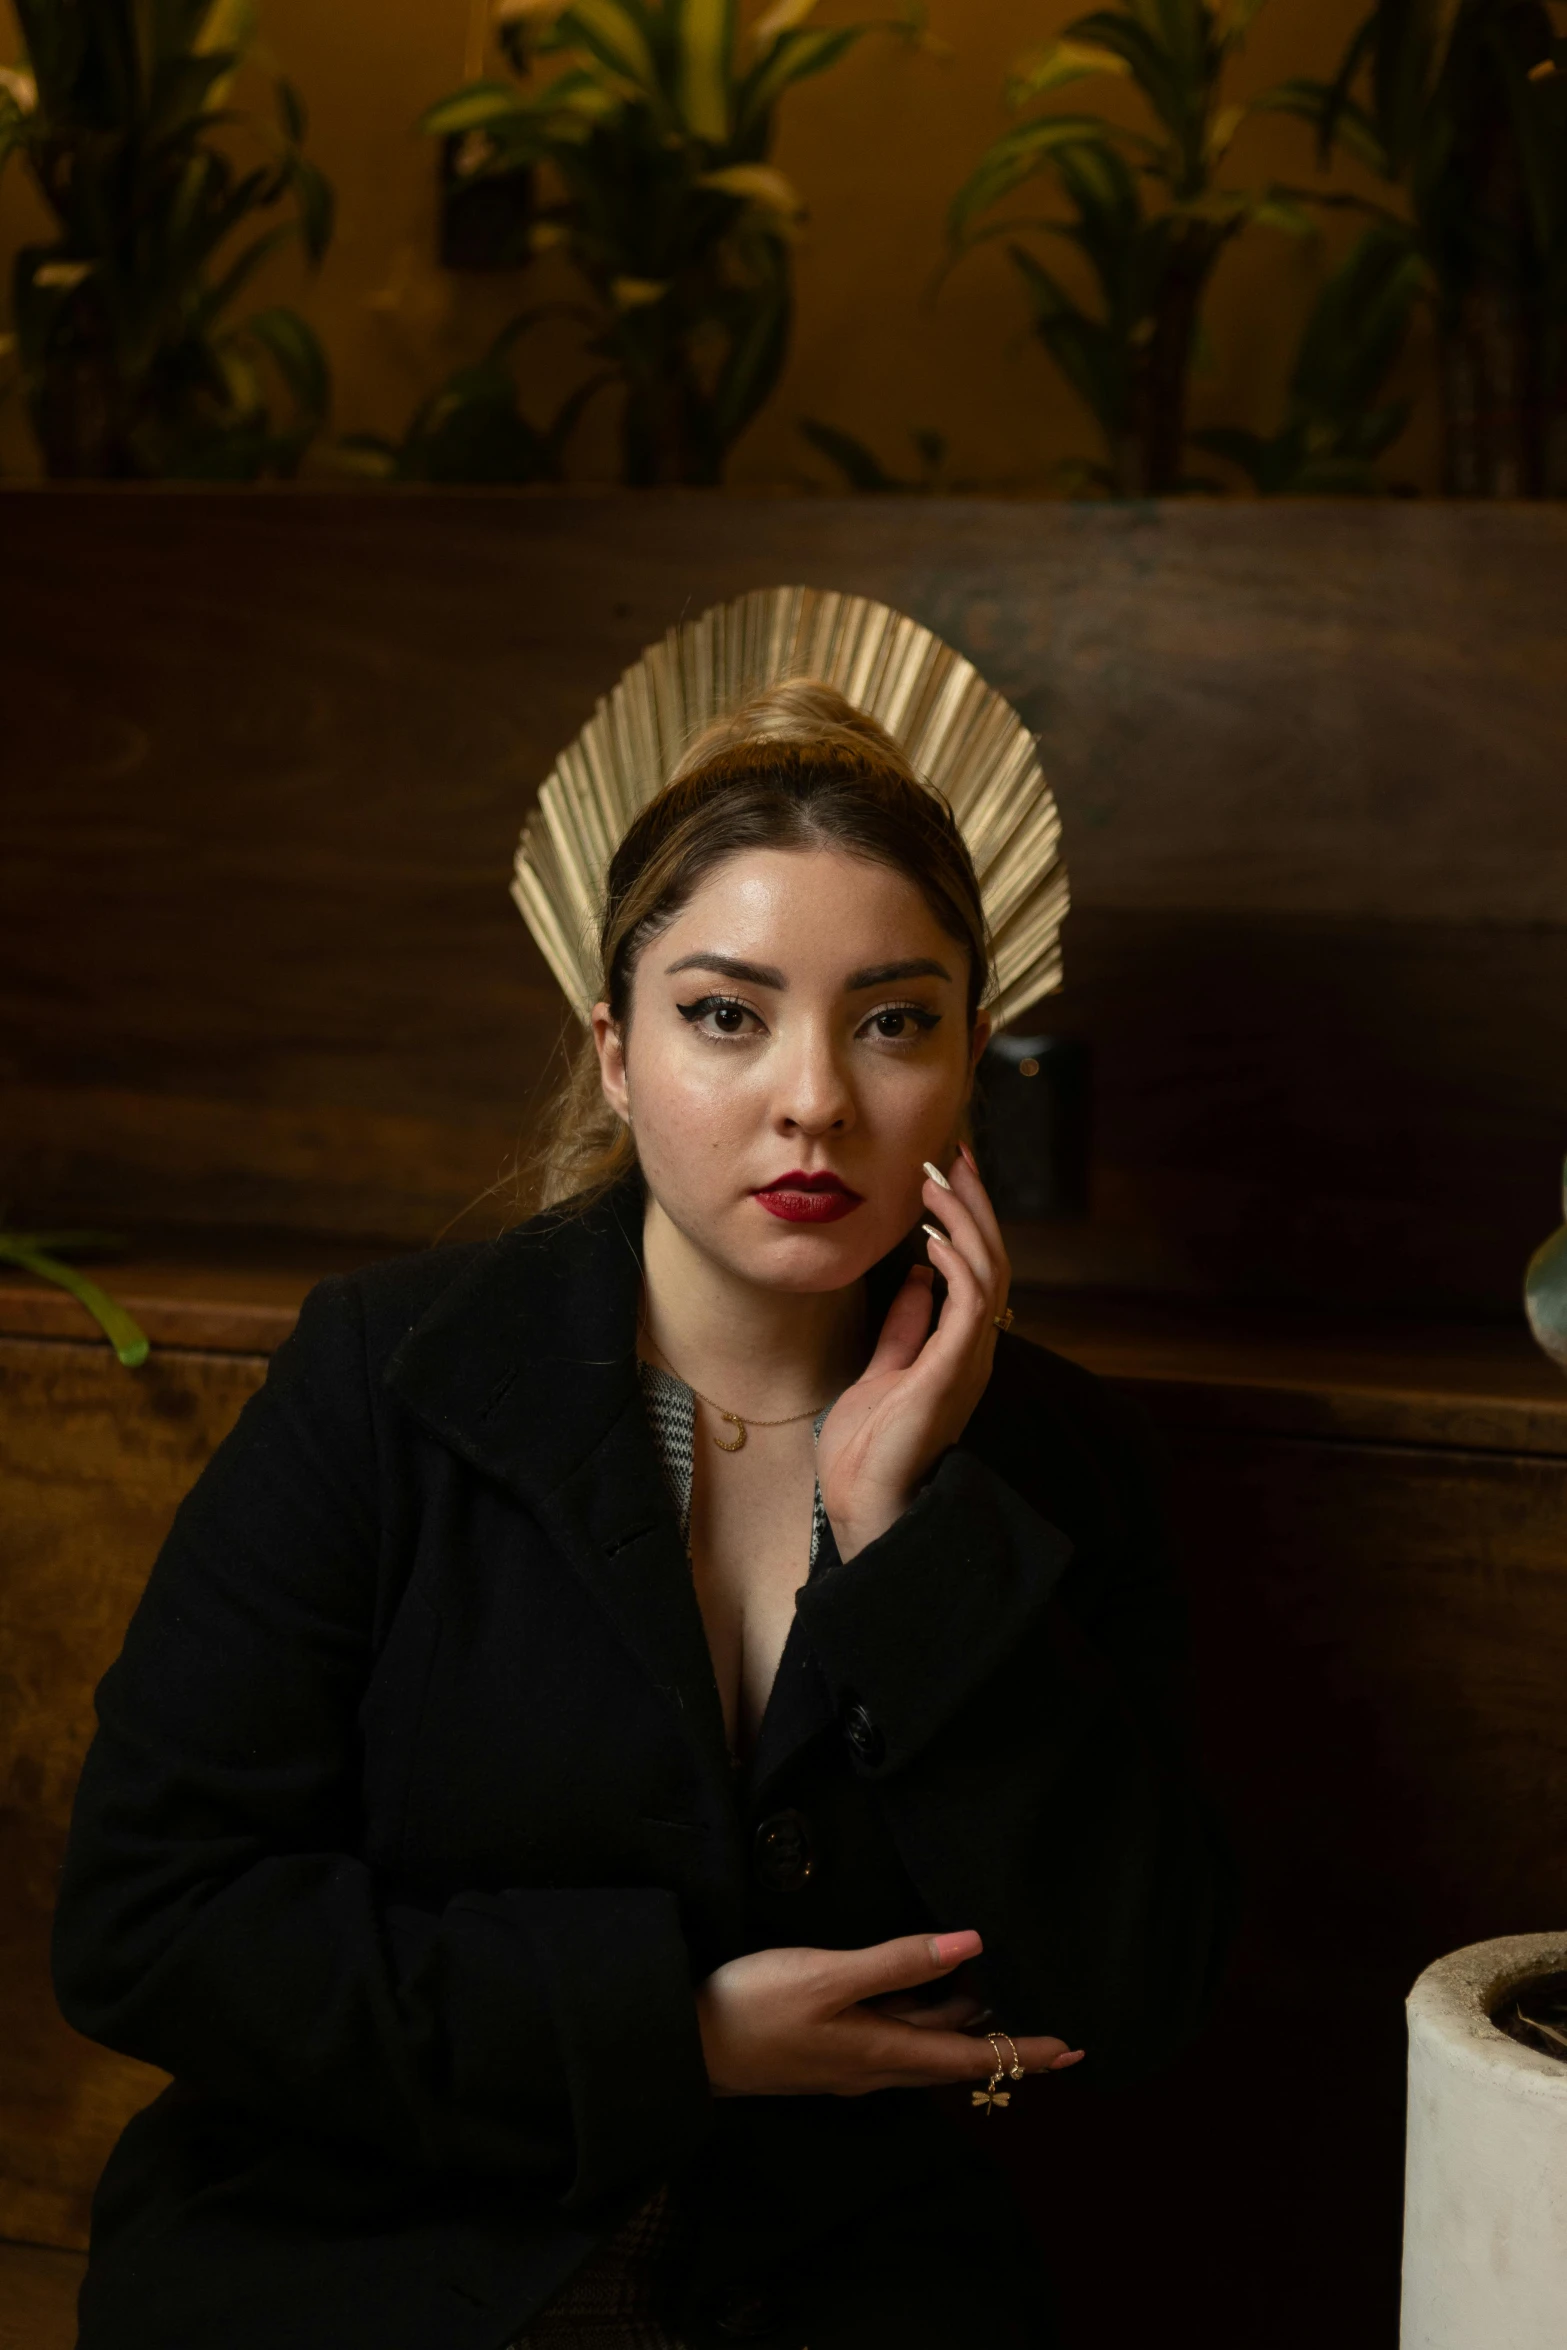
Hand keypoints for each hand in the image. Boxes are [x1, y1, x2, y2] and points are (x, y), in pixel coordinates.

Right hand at [693, 1927, 1082, 2099]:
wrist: (687, 2044)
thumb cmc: (755, 2008)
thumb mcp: (829, 1976)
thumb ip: (899, 1962)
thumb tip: (972, 1946)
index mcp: (884, 2052)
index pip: (972, 2059)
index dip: (1024, 2054)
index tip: (1075, 2052)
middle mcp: (875, 2064)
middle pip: (952, 2053)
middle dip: (999, 2037)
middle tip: (1044, 2012)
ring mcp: (849, 2059)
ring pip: (922, 2042)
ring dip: (960, 2022)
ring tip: (992, 1989)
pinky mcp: (826, 2046)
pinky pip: (893, 2034)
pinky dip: (921, 2014)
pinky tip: (920, 1989)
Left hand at [816, 1141, 1010, 1559]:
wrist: (863, 1506)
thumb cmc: (868, 1452)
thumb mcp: (883, 1371)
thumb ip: (905, 1327)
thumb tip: (916, 1278)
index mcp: (958, 1348)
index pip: (975, 1269)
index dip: (965, 1219)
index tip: (944, 1175)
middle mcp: (973, 1349)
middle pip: (992, 1259)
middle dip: (974, 1204)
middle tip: (953, 1154)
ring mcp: (968, 1360)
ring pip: (989, 1272)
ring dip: (966, 1221)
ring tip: (939, 1182)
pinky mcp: (954, 1370)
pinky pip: (971, 1305)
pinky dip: (958, 1265)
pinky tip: (934, 1238)